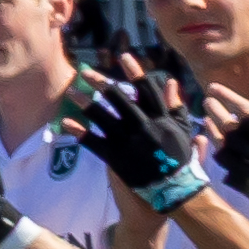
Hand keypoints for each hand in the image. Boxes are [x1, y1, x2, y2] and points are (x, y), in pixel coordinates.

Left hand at [62, 69, 208, 213]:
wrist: (174, 191)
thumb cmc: (180, 160)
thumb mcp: (183, 131)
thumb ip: (176, 107)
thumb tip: (170, 81)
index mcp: (162, 119)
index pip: (147, 90)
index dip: (135, 72)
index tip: (122, 56)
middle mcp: (144, 127)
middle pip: (119, 99)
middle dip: (101, 84)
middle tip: (85, 72)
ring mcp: (129, 143)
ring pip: (103, 118)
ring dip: (85, 105)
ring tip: (71, 93)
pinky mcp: (117, 158)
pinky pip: (95, 142)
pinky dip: (80, 132)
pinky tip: (65, 124)